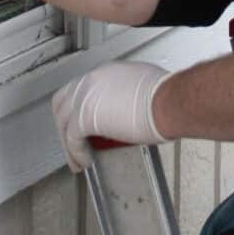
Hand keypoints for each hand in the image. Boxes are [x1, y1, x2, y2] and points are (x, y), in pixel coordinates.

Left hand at [52, 61, 171, 169]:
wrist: (168, 103)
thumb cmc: (167, 98)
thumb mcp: (145, 87)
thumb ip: (130, 94)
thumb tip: (133, 108)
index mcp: (106, 73)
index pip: (82, 89)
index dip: (79, 108)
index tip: (83, 123)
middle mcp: (91, 81)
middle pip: (64, 103)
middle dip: (65, 124)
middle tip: (72, 141)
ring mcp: (85, 98)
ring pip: (64, 122)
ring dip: (68, 142)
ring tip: (77, 158)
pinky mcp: (85, 117)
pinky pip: (72, 138)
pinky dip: (76, 152)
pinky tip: (84, 161)